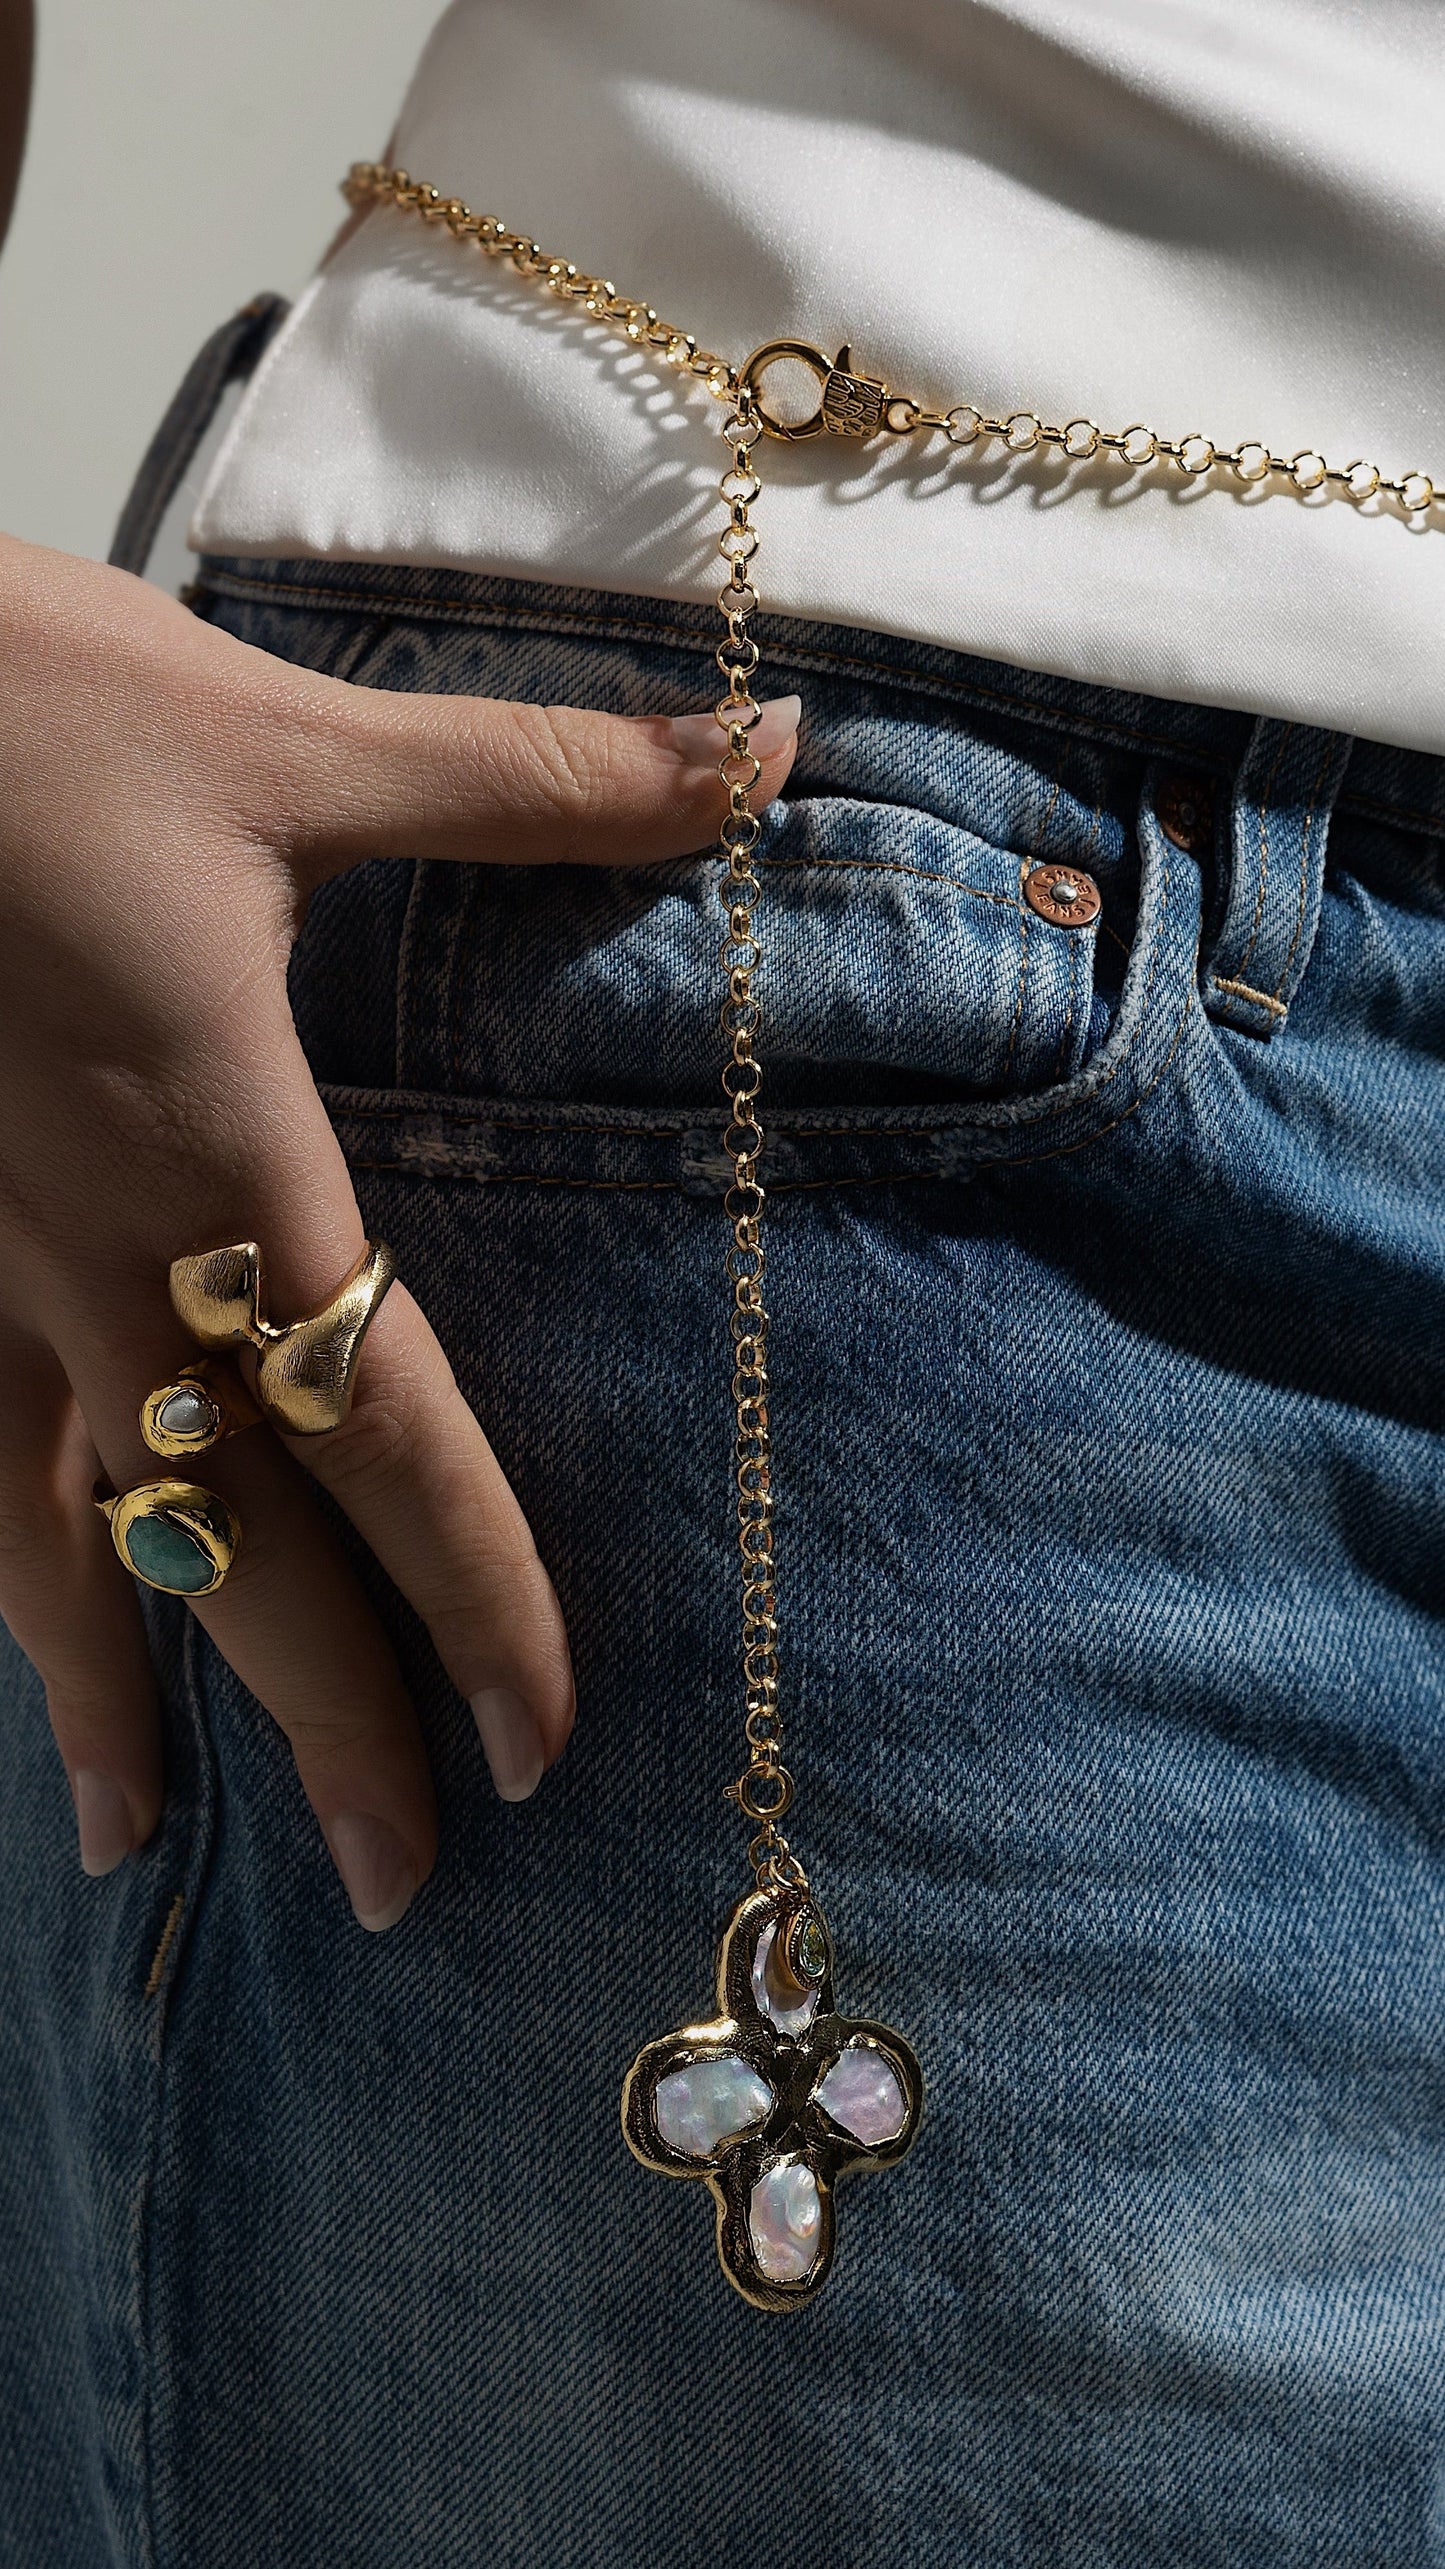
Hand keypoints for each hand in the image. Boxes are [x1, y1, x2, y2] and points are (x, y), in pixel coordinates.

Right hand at [0, 535, 798, 1925]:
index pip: (384, 1432)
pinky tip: (2, 1636)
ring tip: (136, 1849)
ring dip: (101, 1697)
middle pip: (223, 1541)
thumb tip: (775, 741)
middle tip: (391, 1883)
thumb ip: (543, 778)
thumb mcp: (291, 741)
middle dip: (315, 1721)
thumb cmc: (18, 709)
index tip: (538, 1742)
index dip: (472, 1597)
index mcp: (221, 1159)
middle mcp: (88, 1259)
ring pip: (45, 1534)